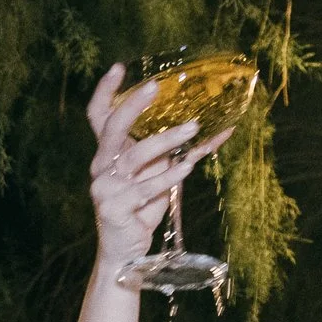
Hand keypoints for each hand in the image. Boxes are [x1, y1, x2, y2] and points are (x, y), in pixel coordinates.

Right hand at [83, 62, 234, 267]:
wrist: (126, 253)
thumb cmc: (141, 208)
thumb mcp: (159, 173)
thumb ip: (180, 151)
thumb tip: (222, 128)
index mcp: (108, 154)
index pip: (98, 116)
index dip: (105, 91)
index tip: (120, 67)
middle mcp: (102, 166)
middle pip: (111, 127)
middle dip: (133, 105)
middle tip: (156, 87)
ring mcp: (106, 187)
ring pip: (136, 156)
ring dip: (166, 140)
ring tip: (193, 128)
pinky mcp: (115, 208)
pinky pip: (146, 188)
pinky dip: (169, 176)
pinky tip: (188, 166)